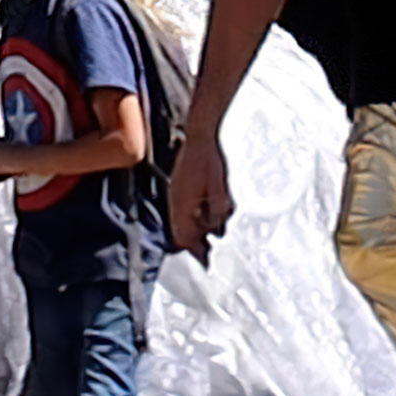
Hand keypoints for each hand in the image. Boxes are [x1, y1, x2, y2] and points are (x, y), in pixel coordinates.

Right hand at [169, 129, 233, 256]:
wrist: (200, 134)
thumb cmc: (209, 159)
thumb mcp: (219, 186)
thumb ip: (218, 209)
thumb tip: (217, 229)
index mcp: (182, 203)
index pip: (183, 235)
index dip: (194, 250)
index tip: (205, 262)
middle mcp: (176, 201)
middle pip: (183, 231)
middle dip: (196, 243)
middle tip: (208, 255)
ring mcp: (177, 193)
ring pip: (185, 220)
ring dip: (198, 229)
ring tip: (212, 234)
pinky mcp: (181, 187)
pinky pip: (186, 209)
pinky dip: (196, 217)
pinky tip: (207, 215)